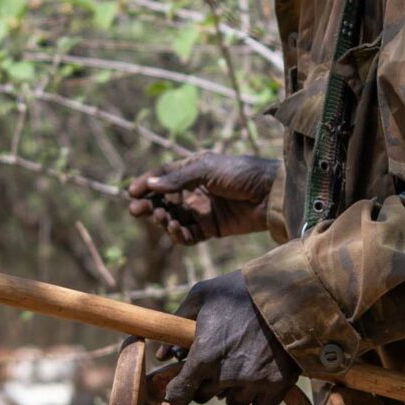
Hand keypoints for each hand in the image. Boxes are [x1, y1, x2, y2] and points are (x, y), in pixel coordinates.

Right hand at [126, 152, 278, 245]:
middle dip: (148, 205)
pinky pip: (188, 235)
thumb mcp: (208, 169)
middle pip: (163, 200)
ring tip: (164, 219)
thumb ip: (179, 178)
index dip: (146, 184)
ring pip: (172, 218)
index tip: (132, 192)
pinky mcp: (211, 228)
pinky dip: (178, 234)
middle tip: (137, 210)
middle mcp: (194, 190)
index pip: (162, 177)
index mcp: (192, 170)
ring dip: (162, 220)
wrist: (272, 194)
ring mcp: (201, 210)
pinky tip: (176, 229)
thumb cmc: (242, 173)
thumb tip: (151, 184)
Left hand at [166, 271, 300, 404]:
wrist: (288, 290)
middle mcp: (227, 374)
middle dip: (205, 382)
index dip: (177, 391)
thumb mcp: (202, 296)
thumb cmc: (239, 291)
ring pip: (233, 402)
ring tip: (239, 366)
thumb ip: (177, 323)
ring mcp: (254, 381)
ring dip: (231, 390)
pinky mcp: (278, 384)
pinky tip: (258, 378)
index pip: (180, 394)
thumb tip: (161, 354)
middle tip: (215, 363)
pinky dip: (257, 398)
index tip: (180, 385)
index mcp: (205, 355)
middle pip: (205, 396)